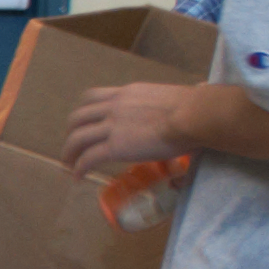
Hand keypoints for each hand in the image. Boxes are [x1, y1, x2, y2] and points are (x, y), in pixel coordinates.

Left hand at [64, 81, 200, 175]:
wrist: (195, 115)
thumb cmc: (197, 107)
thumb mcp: (173, 97)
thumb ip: (172, 101)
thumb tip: (199, 92)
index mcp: (127, 93)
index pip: (94, 97)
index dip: (84, 112)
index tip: (84, 124)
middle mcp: (114, 107)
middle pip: (78, 117)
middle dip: (71, 133)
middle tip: (72, 147)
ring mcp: (113, 126)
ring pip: (78, 138)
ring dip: (69, 152)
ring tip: (69, 165)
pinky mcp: (116, 146)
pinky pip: (89, 158)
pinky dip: (79, 168)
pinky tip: (78, 177)